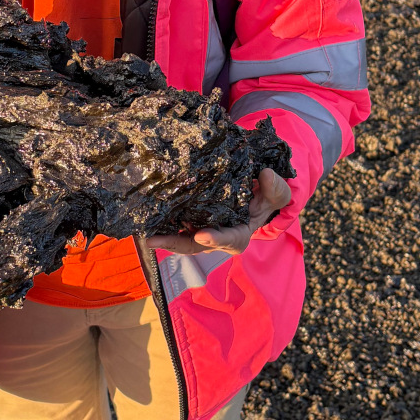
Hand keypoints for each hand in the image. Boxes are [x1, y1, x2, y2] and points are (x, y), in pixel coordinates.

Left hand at [145, 167, 292, 257]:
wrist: (256, 194)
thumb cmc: (266, 197)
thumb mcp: (277, 194)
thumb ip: (275, 189)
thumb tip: (265, 174)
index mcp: (238, 235)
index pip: (227, 240)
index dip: (215, 239)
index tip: (201, 235)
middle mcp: (217, 237)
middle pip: (194, 244)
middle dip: (174, 244)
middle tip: (153, 240)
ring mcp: (202, 229)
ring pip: (181, 237)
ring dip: (162, 236)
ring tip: (142, 232)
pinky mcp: (192, 219)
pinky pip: (175, 222)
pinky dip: (162, 221)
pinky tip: (146, 215)